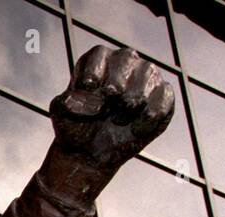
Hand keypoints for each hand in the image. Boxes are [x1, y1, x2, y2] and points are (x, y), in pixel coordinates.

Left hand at [52, 45, 173, 169]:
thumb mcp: (60, 115)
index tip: (86, 99)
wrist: (90, 153)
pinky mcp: (163, 95)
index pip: (98, 56)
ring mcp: (147, 76)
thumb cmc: (75, 127)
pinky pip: (164, 97)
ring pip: (148, 75)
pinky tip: (135, 129)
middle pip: (126, 60)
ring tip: (117, 120)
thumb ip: (66, 102)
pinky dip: (148, 118)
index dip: (91, 80)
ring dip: (129, 106)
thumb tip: (85, 98)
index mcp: (98, 60)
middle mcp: (125, 61)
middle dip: (112, 91)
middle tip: (104, 112)